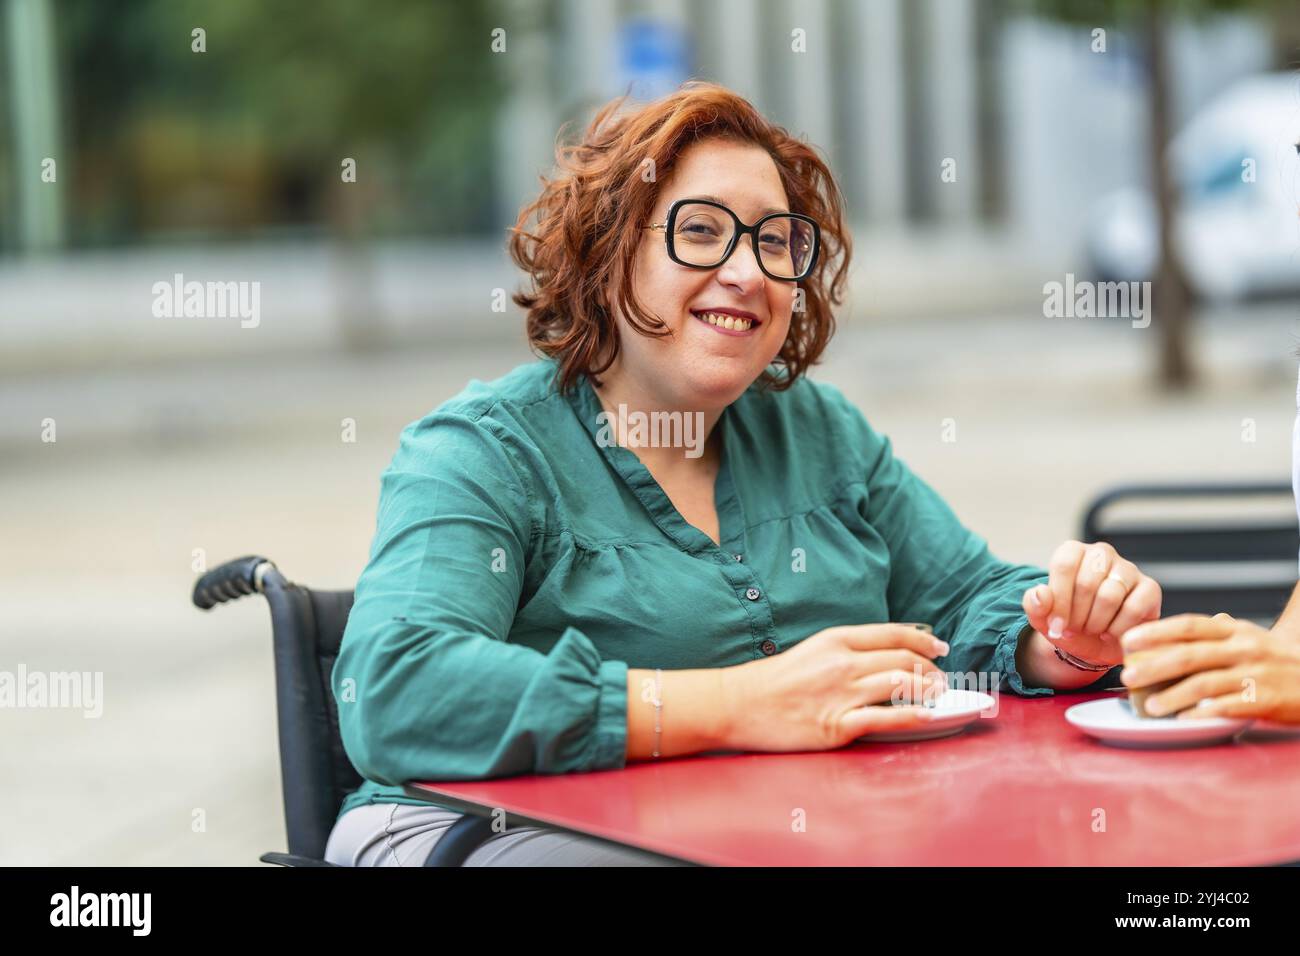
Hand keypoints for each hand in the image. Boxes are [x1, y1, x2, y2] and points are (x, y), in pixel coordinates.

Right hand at [722, 624, 948, 751]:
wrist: (739, 704)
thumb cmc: (775, 680)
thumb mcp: (813, 650)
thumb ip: (847, 651)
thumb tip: (886, 656)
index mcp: (836, 640)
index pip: (893, 634)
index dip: (924, 641)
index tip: (940, 649)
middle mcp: (843, 663)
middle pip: (903, 659)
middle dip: (930, 669)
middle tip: (941, 679)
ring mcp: (841, 694)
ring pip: (901, 684)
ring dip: (928, 689)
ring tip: (938, 695)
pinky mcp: (838, 725)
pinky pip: (886, 719)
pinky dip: (913, 716)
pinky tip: (928, 716)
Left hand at [1022, 540, 1161, 668]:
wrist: (1097, 645)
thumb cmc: (1070, 625)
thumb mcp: (1045, 620)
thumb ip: (1034, 605)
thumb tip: (1039, 594)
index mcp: (1073, 552)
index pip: (1064, 565)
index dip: (1059, 600)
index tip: (1056, 626)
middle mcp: (1102, 554)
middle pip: (1086, 582)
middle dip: (1076, 615)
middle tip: (1074, 630)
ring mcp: (1128, 569)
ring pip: (1109, 596)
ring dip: (1096, 623)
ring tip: (1092, 630)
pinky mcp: (1150, 588)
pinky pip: (1134, 608)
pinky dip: (1118, 628)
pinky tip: (1111, 633)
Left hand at [1119, 613, 1299, 721]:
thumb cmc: (1274, 658)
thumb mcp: (1247, 636)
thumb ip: (1212, 633)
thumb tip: (1166, 630)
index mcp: (1234, 630)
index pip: (1189, 626)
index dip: (1156, 631)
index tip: (1128, 640)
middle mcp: (1244, 648)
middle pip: (1190, 655)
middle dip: (1154, 666)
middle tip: (1127, 676)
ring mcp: (1255, 674)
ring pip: (1204, 684)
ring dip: (1172, 695)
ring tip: (1150, 705)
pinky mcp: (1265, 700)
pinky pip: (1226, 707)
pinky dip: (1201, 713)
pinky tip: (1183, 718)